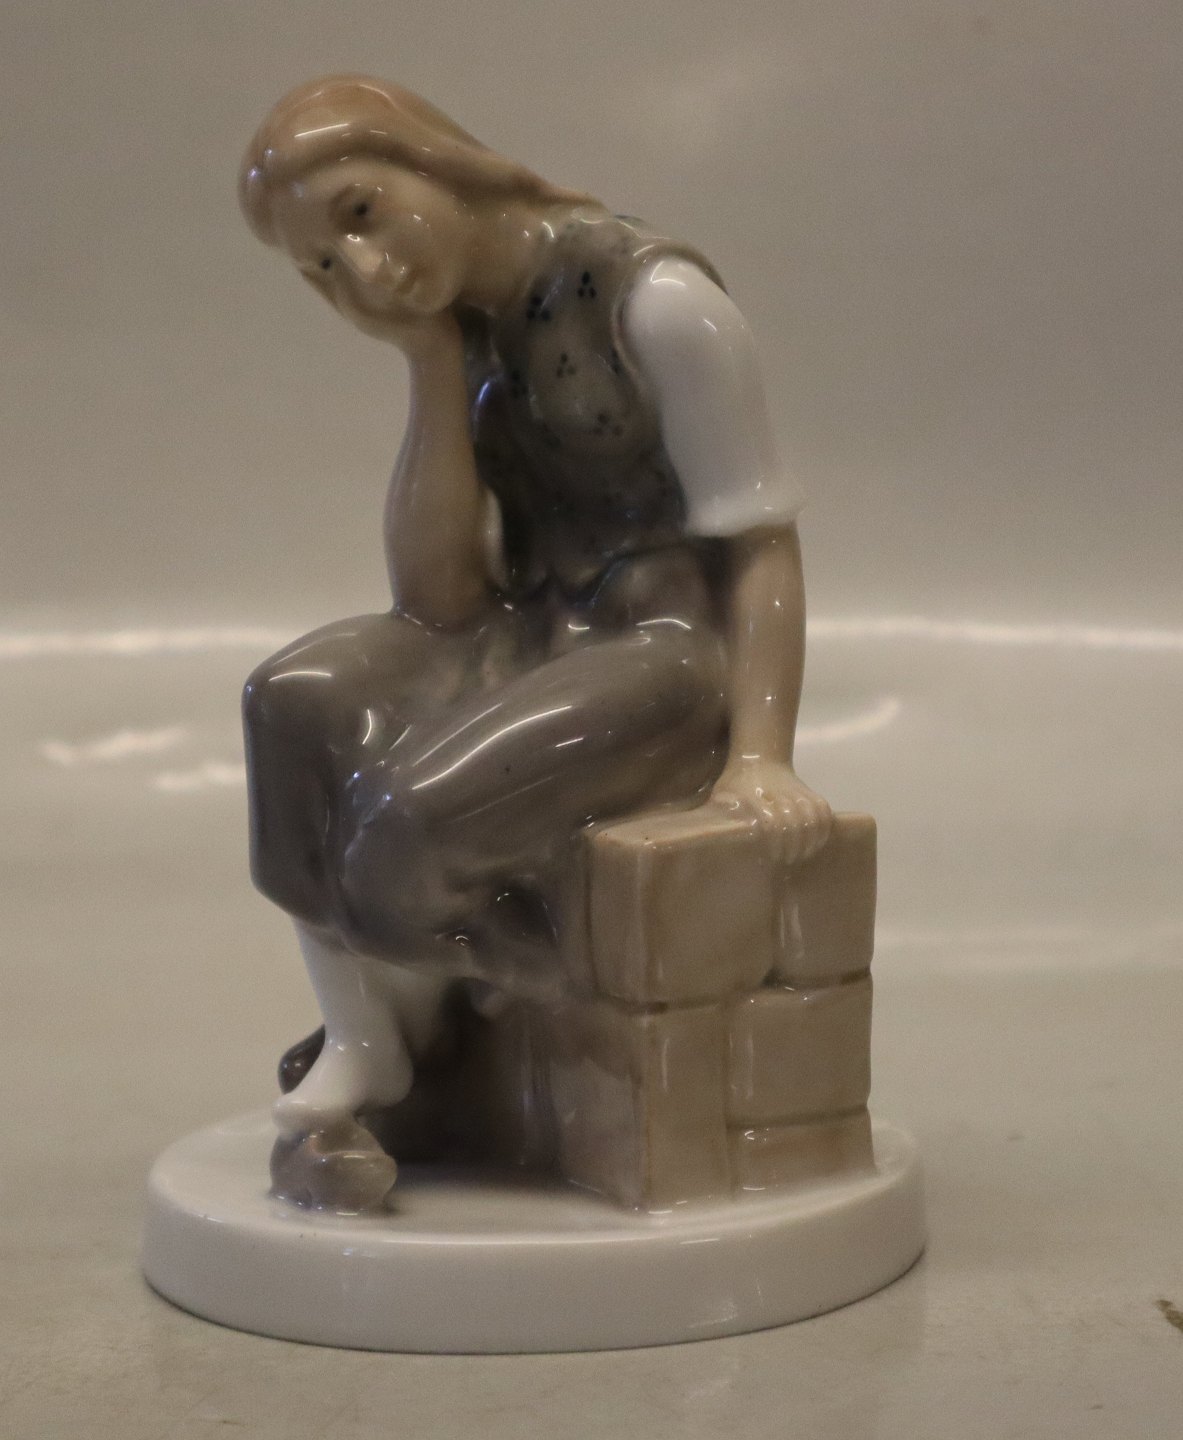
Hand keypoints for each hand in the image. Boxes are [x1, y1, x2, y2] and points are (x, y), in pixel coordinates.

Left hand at [710, 759, 832, 864]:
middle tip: (785, 861)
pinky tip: (815, 843)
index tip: (769, 856)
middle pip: (793, 825)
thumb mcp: (721, 796)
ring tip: (800, 856)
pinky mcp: (811, 793)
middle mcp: (779, 794)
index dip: (773, 842)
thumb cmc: (736, 784)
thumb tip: (710, 842)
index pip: (770, 822)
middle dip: (791, 847)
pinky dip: (822, 829)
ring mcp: (798, 793)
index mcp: (755, 797)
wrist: (759, 758)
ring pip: (812, 819)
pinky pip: (824, 812)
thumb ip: (719, 817)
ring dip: (808, 841)